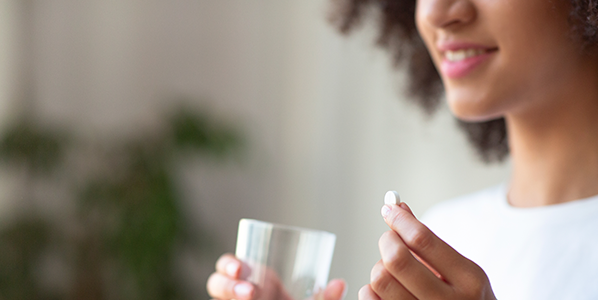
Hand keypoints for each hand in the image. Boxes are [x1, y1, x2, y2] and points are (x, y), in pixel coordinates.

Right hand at [207, 253, 346, 299]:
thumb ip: (326, 298)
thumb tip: (340, 283)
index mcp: (251, 280)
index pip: (228, 266)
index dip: (228, 264)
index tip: (240, 269)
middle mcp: (238, 294)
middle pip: (216, 283)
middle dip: (227, 284)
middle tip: (250, 292)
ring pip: (217, 294)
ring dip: (227, 292)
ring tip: (248, 296)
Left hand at [359, 203, 496, 299]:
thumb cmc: (463, 298)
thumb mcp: (459, 269)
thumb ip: (428, 240)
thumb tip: (398, 207)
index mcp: (468, 279)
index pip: (422, 240)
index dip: (400, 220)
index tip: (389, 209)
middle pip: (396, 259)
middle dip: (388, 241)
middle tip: (390, 240)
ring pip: (380, 279)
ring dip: (380, 267)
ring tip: (392, 270)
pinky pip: (369, 298)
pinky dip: (371, 289)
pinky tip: (386, 289)